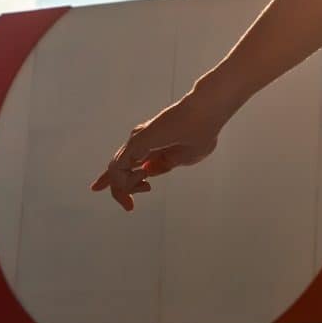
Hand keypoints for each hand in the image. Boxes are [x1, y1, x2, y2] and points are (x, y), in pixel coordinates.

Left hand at [89, 89, 228, 211]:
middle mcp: (141, 144)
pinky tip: (143, 178)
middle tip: (129, 208)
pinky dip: (124, 181)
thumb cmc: (202, 132)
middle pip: (116, 170)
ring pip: (116, 171)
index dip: (124, 186)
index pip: (127, 168)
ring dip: (125, 189)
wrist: (206, 115)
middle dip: (117, 191)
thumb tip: (149, 171)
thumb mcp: (183, 158)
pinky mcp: (137, 142)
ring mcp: (137, 142)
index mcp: (152, 148)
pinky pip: (118, 168)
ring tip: (147, 188)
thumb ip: (165, 165)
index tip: (131, 206)